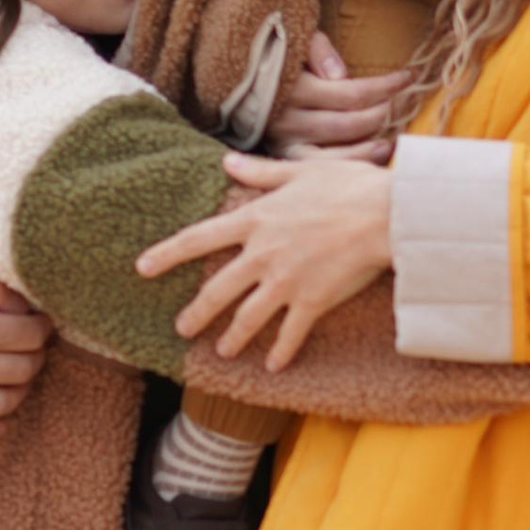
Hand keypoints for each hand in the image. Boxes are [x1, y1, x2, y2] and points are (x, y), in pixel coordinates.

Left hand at [136, 151, 393, 367]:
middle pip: (217, 290)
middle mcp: (264, 254)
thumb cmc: (349, 185)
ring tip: (222, 352)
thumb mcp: (300, 171)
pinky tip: (272, 366)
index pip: (199, 238)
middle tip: (181, 329)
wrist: (387, 214)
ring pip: (247, 318)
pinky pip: (289, 334)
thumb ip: (261, 173)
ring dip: (232, 338)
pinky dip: (280, 352)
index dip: (167, 254)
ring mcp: (286, 281)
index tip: (142, 268)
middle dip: (196, 313)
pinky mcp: (313, 301)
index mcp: (257, 219)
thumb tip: (227, 163)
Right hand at [266, 28, 404, 158]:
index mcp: (291, 87)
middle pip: (351, 123)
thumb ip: (317, 50)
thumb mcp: (292, 40)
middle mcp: (287, 119)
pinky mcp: (285, 159)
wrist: (237, 81)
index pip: (352, 92)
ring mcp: (285, 143)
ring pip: (340, 153)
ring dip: (373, 146)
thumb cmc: (273, 55)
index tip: (408, 77)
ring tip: (394, 137)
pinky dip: (352, 164)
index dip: (386, 86)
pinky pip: (324, 169)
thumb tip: (342, 75)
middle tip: (400, 104)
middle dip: (383, 113)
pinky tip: (374, 155)